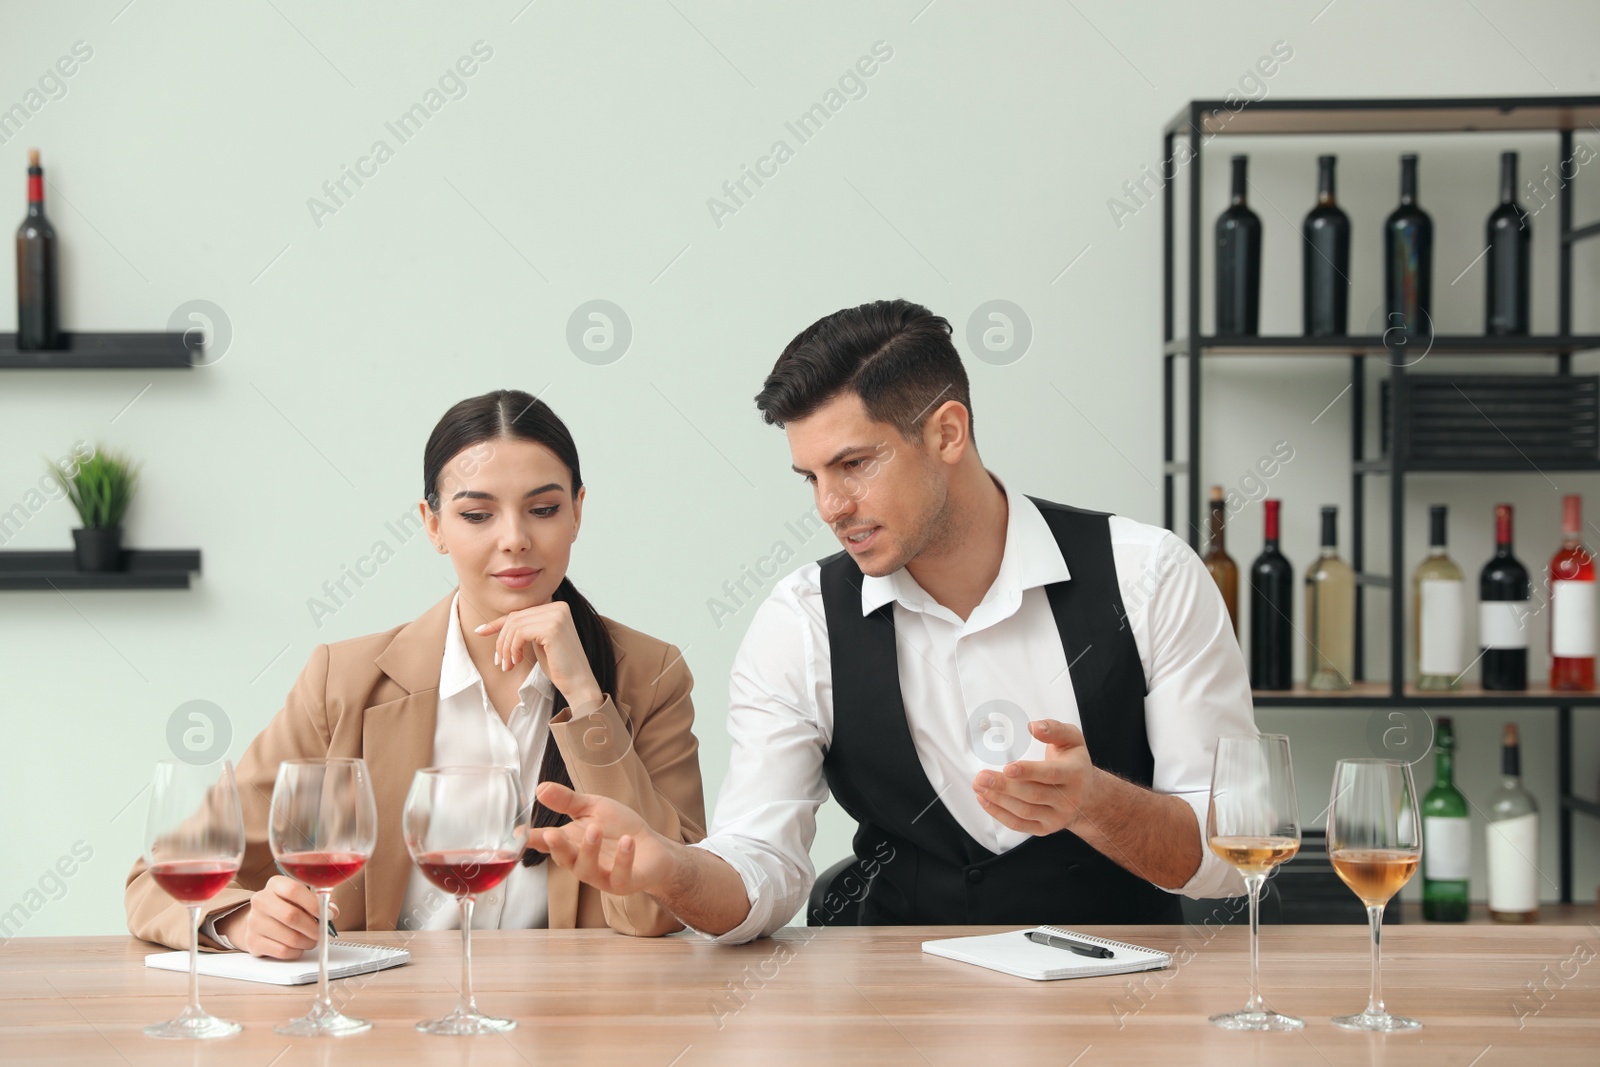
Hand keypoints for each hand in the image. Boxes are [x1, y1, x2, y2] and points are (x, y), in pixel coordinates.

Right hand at [213, 875, 334, 958]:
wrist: (259, 921)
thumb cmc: (286, 907)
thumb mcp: (300, 897)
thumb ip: (317, 902)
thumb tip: (332, 912)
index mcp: (275, 884)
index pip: (294, 890)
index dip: (314, 903)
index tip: (327, 914)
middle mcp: (261, 901)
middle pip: (292, 916)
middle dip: (313, 928)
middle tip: (322, 932)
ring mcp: (254, 922)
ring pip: (289, 937)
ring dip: (308, 942)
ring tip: (312, 940)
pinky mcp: (253, 941)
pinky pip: (282, 951)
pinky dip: (297, 952)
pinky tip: (299, 947)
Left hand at [475, 600, 602, 708]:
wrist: (578, 683)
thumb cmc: (559, 666)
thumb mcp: (537, 643)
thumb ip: (524, 629)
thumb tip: (492, 625)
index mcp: (557, 607)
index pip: (520, 613)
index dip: (497, 623)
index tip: (480, 631)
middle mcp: (558, 607)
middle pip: (515, 618)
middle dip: (502, 641)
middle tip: (501, 663)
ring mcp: (557, 615)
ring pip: (514, 625)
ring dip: (506, 648)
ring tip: (508, 665)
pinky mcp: (552, 627)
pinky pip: (519, 633)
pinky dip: (513, 648)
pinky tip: (517, 662)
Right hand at [525, 782, 676, 896]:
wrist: (653, 847)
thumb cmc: (619, 828)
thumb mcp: (593, 808)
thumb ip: (568, 801)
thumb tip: (540, 788)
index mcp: (571, 843)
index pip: (546, 842)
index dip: (530, 839)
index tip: (516, 833)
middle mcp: (581, 862)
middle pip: (563, 859)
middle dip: (557, 848)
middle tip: (552, 834)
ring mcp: (601, 875)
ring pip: (588, 870)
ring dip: (590, 850)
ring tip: (595, 829)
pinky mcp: (623, 883)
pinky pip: (620, 875)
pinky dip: (624, 858)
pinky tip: (628, 841)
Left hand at [972, 719, 1101, 835]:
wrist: (1089, 797)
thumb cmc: (1074, 763)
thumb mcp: (1072, 740)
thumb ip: (1054, 729)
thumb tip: (1033, 727)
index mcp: (1075, 774)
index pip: (1051, 774)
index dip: (1028, 771)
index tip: (1007, 767)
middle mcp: (1069, 799)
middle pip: (1033, 794)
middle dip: (1004, 786)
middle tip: (982, 777)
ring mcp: (1057, 817)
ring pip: (1024, 811)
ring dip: (998, 799)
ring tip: (979, 785)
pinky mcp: (1045, 828)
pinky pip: (1020, 824)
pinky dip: (999, 813)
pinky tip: (985, 799)